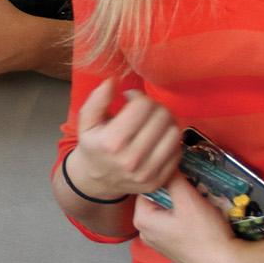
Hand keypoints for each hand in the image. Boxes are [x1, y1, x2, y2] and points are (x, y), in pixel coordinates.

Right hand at [69, 80, 182, 199]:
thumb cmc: (92, 145)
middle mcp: (131, 159)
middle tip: (145, 109)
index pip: (142, 106)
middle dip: (154, 106)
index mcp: (111, 142)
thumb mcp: (86, 121)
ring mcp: (147, 173)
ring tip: (154, 121)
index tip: (130, 100)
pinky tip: (158, 138)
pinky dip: (170, 139)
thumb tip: (113, 82)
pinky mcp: (158, 181)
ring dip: (166, 121)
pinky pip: (177, 151)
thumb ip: (97, 99)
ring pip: (174, 133)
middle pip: (161, 117)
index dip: (138, 96)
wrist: (95, 180)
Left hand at [131, 174, 242, 262]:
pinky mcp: (173, 245)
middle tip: (193, 183)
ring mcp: (159, 241)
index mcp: (141, 219)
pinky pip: (176, 221)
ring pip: (169, 209)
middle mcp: (145, 232)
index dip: (164, 175)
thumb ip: (173, 176)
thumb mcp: (188, 198)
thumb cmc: (204, 233)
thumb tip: (166, 162)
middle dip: (176, 188)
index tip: (180, 171)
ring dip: (184, 200)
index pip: (147, 186)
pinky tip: (201, 213)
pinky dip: (188, 213)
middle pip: (158, 198)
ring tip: (199, 197)